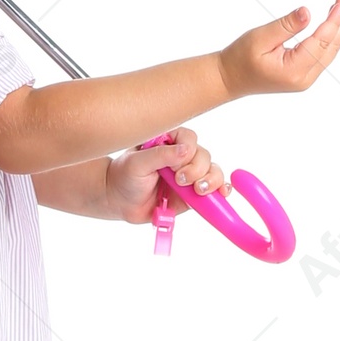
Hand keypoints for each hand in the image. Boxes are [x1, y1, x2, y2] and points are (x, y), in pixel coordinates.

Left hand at [105, 127, 228, 224]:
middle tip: (180, 180)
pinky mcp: (192, 193)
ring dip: (211, 180)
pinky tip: (221, 194)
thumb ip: (160, 155)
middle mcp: (181, 155)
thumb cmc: (124, 177)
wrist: (118, 201)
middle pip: (203, 156)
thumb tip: (187, 150)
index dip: (188, 152)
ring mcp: (189, 174)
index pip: (189, 138)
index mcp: (168, 140)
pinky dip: (220, 190)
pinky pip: (213, 189)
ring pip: (212, 171)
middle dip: (196, 169)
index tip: (174, 167)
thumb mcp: (137, 163)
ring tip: (198, 190)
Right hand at [219, 0, 339, 99]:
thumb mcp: (259, 37)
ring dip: (338, 28)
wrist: (229, 78)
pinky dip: (329, 37)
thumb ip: (285, 26)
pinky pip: (323, 54)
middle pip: (331, 47)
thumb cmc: (239, 58)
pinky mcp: (303, 75)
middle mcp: (304, 78)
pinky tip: (333, 23)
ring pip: (329, 51)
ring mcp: (305, 79)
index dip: (334, 21)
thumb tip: (307, 12)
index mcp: (293, 70)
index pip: (321, 42)